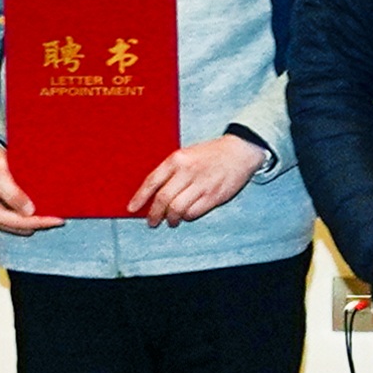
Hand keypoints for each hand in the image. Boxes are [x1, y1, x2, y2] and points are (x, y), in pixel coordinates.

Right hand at [0, 140, 59, 237]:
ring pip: (22, 223)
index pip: (20, 223)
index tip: (58, 220)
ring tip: (55, 212)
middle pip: (22, 226)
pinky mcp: (3, 207)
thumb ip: (12, 194)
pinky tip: (44, 206)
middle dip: (40, 222)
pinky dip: (32, 212)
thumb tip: (29, 211)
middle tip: (61, 217)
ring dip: (37, 218)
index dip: (41, 222)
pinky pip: (21, 215)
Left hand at [128, 132, 263, 227]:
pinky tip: (187, 214)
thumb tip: (154, 195)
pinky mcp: (213, 196)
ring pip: (177, 209)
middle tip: (152, 221)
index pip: (152, 182)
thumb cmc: (211, 154)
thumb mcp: (187, 155)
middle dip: (154, 214)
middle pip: (163, 199)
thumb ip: (171, 172)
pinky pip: (193, 212)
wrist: (240, 151)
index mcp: (177, 159)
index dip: (140, 197)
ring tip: (170, 220)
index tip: (132, 208)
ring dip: (170, 219)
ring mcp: (201, 184)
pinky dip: (187, 216)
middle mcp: (188, 172)